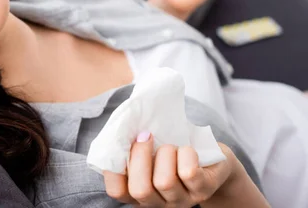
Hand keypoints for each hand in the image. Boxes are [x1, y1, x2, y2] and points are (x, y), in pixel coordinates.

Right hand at [103, 132, 233, 206]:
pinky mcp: (203, 190)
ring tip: (170, 146)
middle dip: (140, 156)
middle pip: (140, 190)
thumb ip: (132, 144)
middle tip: (145, 136)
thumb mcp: (150, 148)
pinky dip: (185, 153)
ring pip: (165, 182)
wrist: (213, 161)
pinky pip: (188, 173)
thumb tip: (120, 129)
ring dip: (165, 153)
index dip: (114, 169)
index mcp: (139, 193)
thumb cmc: (174, 151)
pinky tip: (187, 149)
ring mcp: (182, 200)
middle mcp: (158, 202)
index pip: (117, 191)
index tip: (125, 145)